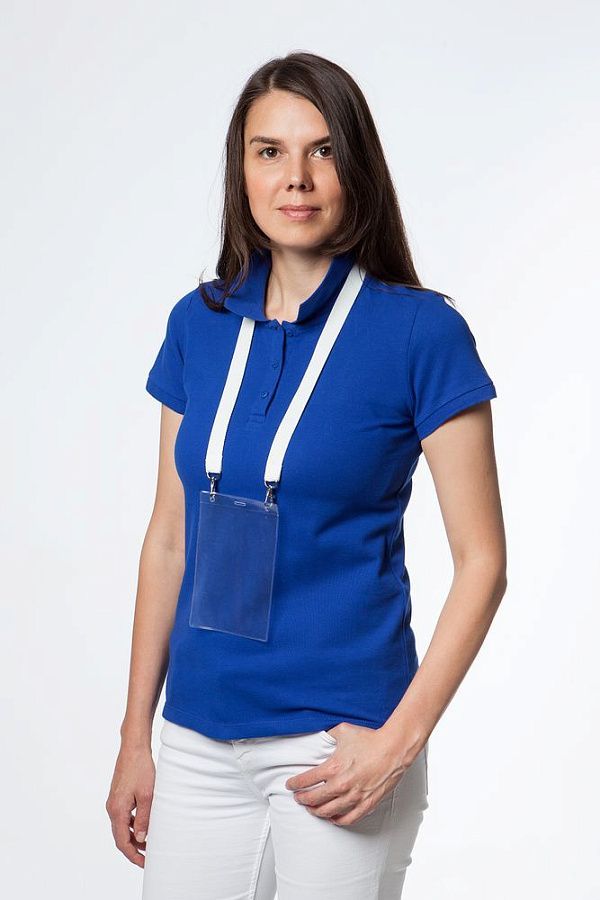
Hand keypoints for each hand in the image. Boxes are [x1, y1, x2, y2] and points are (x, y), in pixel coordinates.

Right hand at [105, 743, 155, 867]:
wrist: (133, 748)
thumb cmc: (141, 769)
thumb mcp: (147, 795)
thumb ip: (143, 818)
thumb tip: (140, 838)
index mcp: (117, 810)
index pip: (122, 842)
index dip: (133, 855)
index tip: (144, 863)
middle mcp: (112, 808)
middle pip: (120, 836)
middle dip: (134, 849)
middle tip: (148, 857)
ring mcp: (114, 802)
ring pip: (122, 827)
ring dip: (134, 837)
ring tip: (149, 843)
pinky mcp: (118, 796)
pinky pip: (124, 816)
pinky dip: (133, 825)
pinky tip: (145, 824)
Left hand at [285, 722, 408, 826]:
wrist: (393, 748)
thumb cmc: (370, 739)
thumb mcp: (343, 731)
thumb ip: (328, 734)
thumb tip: (320, 734)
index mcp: (333, 767)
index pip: (306, 780)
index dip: (295, 784)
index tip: (290, 785)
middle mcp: (341, 785)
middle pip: (314, 799)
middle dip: (302, 800)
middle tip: (298, 798)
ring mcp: (354, 796)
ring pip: (329, 812)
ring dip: (317, 811)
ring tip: (312, 809)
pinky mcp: (367, 803)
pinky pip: (349, 818)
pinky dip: (338, 820)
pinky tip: (333, 818)